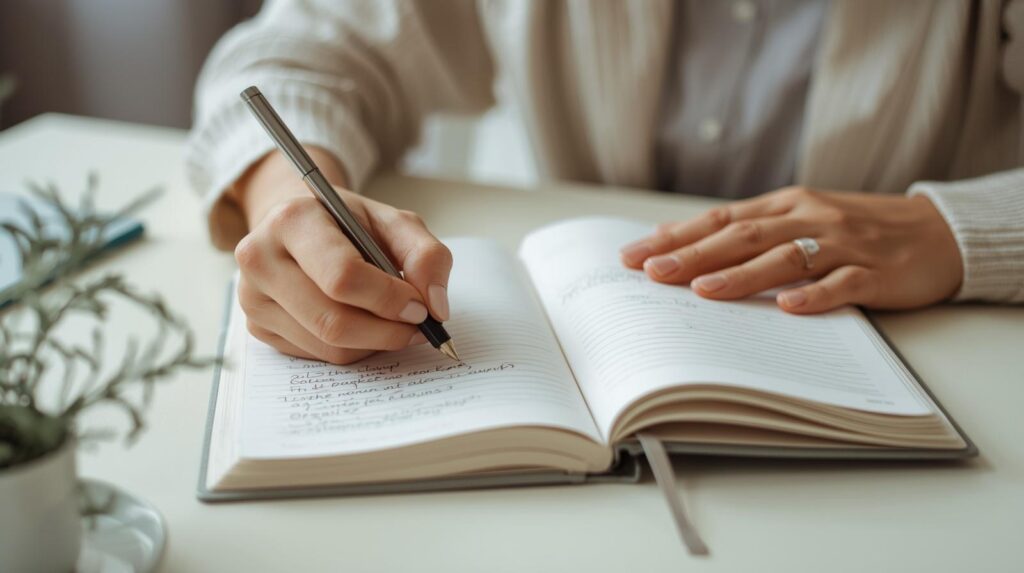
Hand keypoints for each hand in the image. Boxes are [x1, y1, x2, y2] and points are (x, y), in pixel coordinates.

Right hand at [230, 147, 451, 363]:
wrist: (301, 227)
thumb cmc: (349, 224)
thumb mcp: (394, 223)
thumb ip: (426, 256)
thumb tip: (436, 307)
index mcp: (292, 220)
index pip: (342, 276)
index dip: (388, 299)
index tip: (420, 307)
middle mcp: (260, 258)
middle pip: (333, 321)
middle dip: (387, 331)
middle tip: (417, 327)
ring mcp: (252, 297)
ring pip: (328, 346)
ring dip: (374, 343)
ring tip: (392, 322)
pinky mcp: (257, 326)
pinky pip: (317, 356)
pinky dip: (352, 348)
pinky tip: (361, 324)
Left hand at [619, 187, 962, 313]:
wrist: (939, 231)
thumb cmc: (859, 228)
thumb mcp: (802, 218)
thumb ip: (752, 231)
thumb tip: (683, 245)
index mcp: (787, 205)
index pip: (720, 219)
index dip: (676, 236)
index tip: (633, 255)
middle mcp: (810, 218)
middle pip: (744, 236)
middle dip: (694, 254)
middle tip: (651, 273)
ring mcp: (844, 244)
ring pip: (785, 258)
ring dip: (742, 274)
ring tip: (703, 290)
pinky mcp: (877, 273)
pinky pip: (843, 284)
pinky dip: (815, 295)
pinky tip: (789, 307)